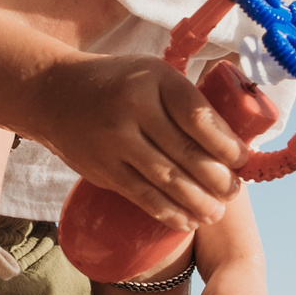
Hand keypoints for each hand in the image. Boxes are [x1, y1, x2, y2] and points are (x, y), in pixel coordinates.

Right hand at [30, 54, 242, 232]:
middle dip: (216, 178)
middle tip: (233, 192)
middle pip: (185, 152)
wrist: (53, 93)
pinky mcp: (102, 168)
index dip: (225, 144)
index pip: (198, 117)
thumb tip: (233, 137)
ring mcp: (114, 141)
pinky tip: (187, 221)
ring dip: (197, 201)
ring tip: (216, 213)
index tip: (242, 160)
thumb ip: (185, 99)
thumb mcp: (151, 73)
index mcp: (153, 80)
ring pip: (165, 179)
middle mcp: (133, 109)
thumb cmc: (116, 83)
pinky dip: (167, 212)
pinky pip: (140, 195)